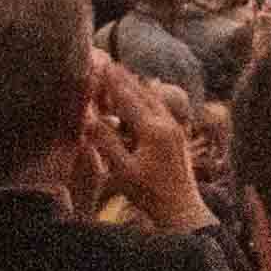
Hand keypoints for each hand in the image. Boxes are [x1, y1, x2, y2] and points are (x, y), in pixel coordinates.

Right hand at [80, 58, 202, 227]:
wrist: (181, 208)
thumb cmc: (148, 192)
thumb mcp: (122, 169)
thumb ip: (107, 141)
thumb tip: (89, 117)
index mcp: (152, 129)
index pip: (128, 98)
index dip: (113, 82)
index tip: (101, 65)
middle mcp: (167, 123)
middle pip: (142, 93)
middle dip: (125, 78)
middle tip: (109, 62)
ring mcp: (175, 127)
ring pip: (154, 98)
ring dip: (137, 85)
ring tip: (123, 73)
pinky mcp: (178, 134)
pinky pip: (161, 107)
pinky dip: (148, 96)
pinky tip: (146, 92)